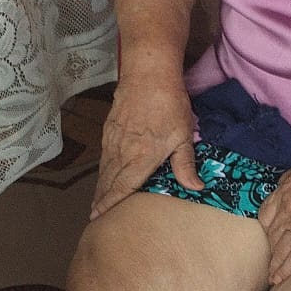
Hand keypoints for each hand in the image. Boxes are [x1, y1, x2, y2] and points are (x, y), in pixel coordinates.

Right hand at [91, 74, 203, 218]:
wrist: (148, 73)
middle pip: (108, 181)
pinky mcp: (110, 128)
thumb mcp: (183, 136)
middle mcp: (122, 152)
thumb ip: (185, 164)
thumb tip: (196, 187)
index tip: (98, 217)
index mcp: (140, 158)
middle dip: (101, 200)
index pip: (122, 188)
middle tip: (95, 215)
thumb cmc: (169, 104)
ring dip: (100, 186)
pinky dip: (102, 168)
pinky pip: (104, 155)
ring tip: (97, 200)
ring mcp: (113, 140)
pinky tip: (104, 173)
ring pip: (104, 169)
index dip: (110, 204)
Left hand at [257, 146, 290, 283]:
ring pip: (281, 248)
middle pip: (273, 233)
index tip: (270, 234)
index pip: (267, 212)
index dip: (268, 227)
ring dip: (275, 264)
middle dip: (271, 247)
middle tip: (271, 258)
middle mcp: (289, 207)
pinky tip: (281, 279)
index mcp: (288, 187)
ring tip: (274, 276)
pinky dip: (286, 271)